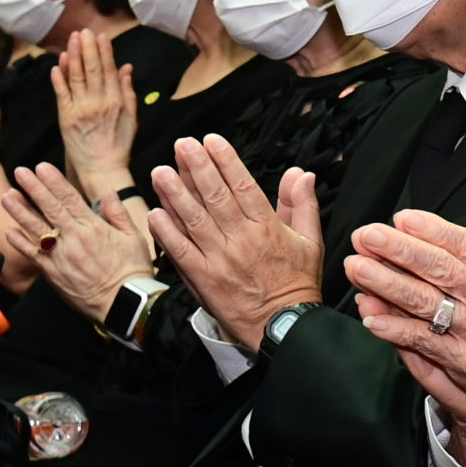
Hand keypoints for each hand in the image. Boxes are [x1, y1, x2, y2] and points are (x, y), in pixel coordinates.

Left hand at [0, 162, 155, 322]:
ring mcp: (61, 256)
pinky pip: (33, 255)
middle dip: (33, 188)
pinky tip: (9, 230)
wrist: (124, 304)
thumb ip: (117, 214)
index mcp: (93, 227)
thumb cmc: (132, 271)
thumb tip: (108, 193)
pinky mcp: (53, 273)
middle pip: (49, 208)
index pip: (69, 198)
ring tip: (7, 195)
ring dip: (20, 211)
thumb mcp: (133, 237)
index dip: (54, 181)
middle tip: (20, 171)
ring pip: (36, 229)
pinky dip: (20, 243)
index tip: (41, 167)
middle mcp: (74, 238)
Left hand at [52, 29, 138, 191]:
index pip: (109, 70)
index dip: (105, 51)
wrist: (102, 168)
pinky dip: (59, 78)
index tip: (101, 36)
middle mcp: (98, 102)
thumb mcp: (131, 118)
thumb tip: (127, 68)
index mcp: (116, 101)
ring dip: (73, 56)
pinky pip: (61, 93)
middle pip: (92, 69)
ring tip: (72, 40)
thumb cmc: (119, 145)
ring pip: (76, 76)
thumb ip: (128, 92)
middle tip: (84, 31)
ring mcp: (81, 109)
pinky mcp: (66, 117)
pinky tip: (57, 64)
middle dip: (87, 48)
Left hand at [147, 137, 322, 348]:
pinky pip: (182, 252)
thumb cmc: (296, 285)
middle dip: (197, 167)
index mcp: (267, 228)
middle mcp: (242, 240)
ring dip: (176, 194)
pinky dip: (167, 233)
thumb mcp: (310, 241)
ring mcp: (220, 260)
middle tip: (182, 146)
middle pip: (216, 196)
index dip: (226, 161)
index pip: (243, 186)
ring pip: (195, 220)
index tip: (212, 141)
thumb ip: (302, 204)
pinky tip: (155, 214)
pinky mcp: (204, 279)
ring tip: (162, 172)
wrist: (282, 326)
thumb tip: (300, 174)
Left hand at [345, 211, 465, 432]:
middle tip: (365, 234)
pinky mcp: (464, 364)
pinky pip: (422, 341)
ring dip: (385, 283)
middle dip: (397, 249)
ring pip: (424, 303)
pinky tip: (369, 315)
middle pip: (438, 269)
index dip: (431, 230)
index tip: (401, 217)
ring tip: (356, 266)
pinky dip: (394, 328)